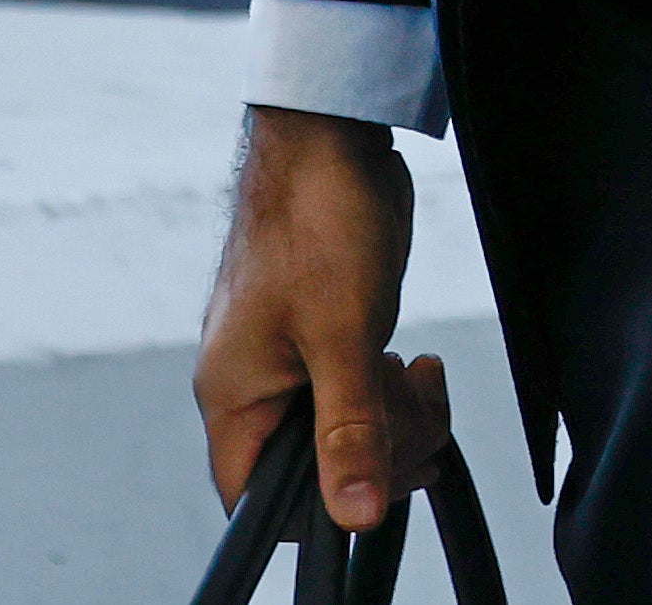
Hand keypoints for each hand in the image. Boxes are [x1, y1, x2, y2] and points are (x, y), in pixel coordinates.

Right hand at [196, 107, 450, 533]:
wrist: (331, 137)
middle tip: (414, 407)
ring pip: (345, 437)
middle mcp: (253, 388)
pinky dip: (394, 393)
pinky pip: (360, 399)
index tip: (376, 476)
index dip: (317, 508)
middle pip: (314, 475)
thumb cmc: (316, 220)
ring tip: (418, 373)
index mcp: (233, 397)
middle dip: (378, 453)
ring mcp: (289, 364)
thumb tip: (356, 514)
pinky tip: (416, 364)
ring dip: (396, 421)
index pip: (256, 502)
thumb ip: (349, 430)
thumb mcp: (342, 335)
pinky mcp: (325, 341)